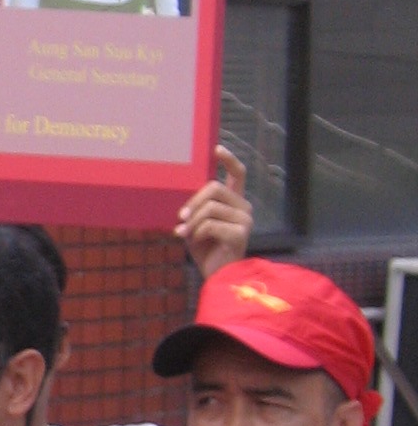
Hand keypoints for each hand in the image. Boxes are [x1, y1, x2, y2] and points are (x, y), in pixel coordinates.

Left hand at [175, 146, 251, 278]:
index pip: (237, 174)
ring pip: (210, 208)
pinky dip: (196, 232)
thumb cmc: (206, 249)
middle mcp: (243, 207)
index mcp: (234, 202)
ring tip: (184, 233)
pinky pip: (210, 224)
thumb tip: (182, 201)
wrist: (216, 275)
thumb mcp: (196, 224)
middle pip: (215, 188)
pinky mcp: (240, 234)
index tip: (216, 149)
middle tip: (180, 216)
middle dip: (193, 201)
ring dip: (192, 222)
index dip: (228, 160)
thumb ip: (195, 209)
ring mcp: (245, 220)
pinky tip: (192, 241)